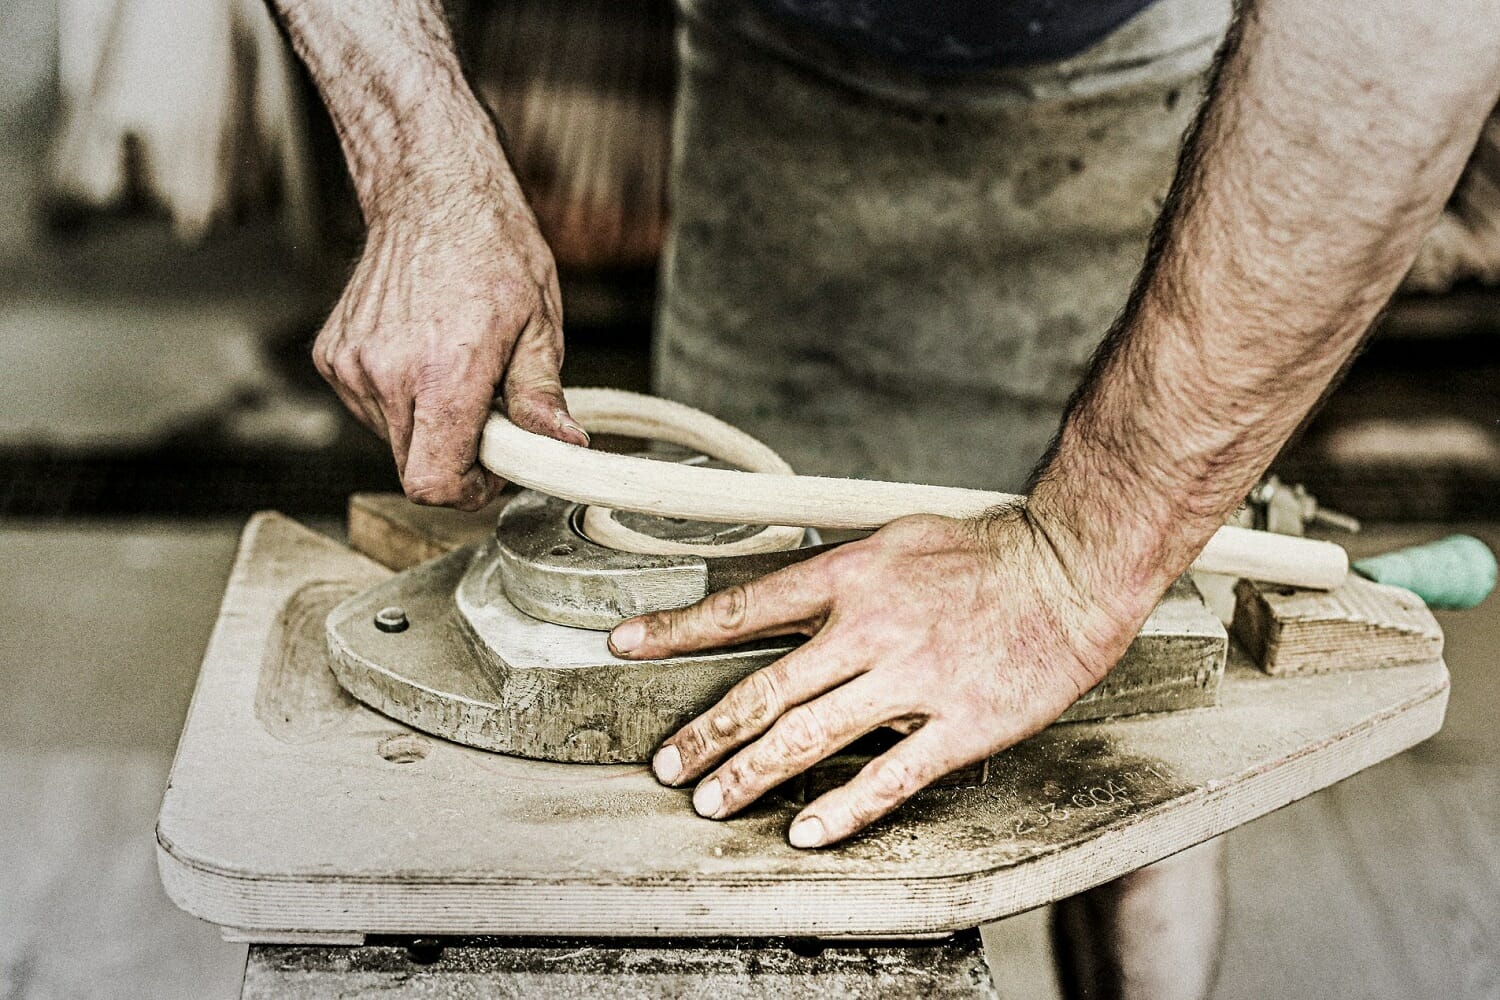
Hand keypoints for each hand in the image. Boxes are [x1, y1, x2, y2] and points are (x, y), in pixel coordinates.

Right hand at [314, 169, 587, 510]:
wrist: (431, 193)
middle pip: (414, 468)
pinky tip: (422, 355)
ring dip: (427, 425)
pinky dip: (399, 399)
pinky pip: (369, 408)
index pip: (433, 482)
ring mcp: (352, 365)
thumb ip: (542, 397)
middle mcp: (387, 373)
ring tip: (455, 371)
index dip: (467, 492)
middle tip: (488, 414)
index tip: (492, 471)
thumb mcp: (538, 325)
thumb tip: (564, 447)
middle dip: (455, 457)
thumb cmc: (492, 249)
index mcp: (443, 372)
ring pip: (392, 440)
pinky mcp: (332, 356)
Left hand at [607, 506, 1150, 847]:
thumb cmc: (983, 552)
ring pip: (812, 737)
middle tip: (665, 764)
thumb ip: (835, 576)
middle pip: (766, 690)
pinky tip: (805, 831)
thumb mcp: (894, 539)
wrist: (1069, 569)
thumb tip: (776, 603)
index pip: (744, 608)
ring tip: (710, 802)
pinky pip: (890, 776)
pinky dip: (843, 809)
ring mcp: (913, 680)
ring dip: (751, 774)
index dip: (678, 630)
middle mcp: (870, 628)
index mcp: (851, 577)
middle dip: (706, 732)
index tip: (628, 645)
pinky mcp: (959, 723)